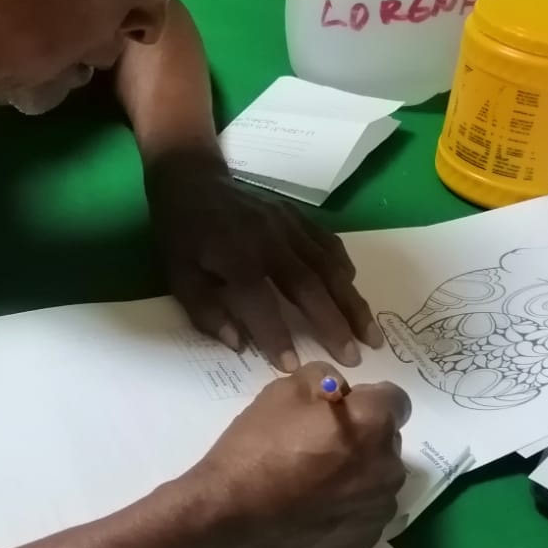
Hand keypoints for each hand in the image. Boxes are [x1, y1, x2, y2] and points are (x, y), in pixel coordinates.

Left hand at [147, 158, 382, 370]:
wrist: (193, 180)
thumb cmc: (183, 236)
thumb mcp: (179, 276)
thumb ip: (207, 312)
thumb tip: (239, 344)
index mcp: (235, 258)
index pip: (261, 304)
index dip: (277, 337)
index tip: (293, 367)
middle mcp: (268, 240)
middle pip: (309, 285)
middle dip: (333, 324)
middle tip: (353, 358)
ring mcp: (288, 225)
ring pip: (328, 266)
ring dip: (351, 302)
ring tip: (369, 333)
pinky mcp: (298, 216)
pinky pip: (329, 244)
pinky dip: (344, 269)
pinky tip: (354, 290)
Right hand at [186, 362, 409, 547]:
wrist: (231, 522)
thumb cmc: (256, 449)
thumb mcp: (281, 391)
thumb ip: (323, 379)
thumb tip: (340, 390)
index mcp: (373, 423)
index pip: (396, 400)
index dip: (368, 399)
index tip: (342, 407)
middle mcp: (388, 466)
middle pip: (387, 441)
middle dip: (363, 437)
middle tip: (320, 444)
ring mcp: (379, 508)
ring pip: (379, 479)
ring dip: (359, 473)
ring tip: (314, 481)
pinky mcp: (366, 539)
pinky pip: (366, 511)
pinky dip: (349, 506)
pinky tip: (314, 509)